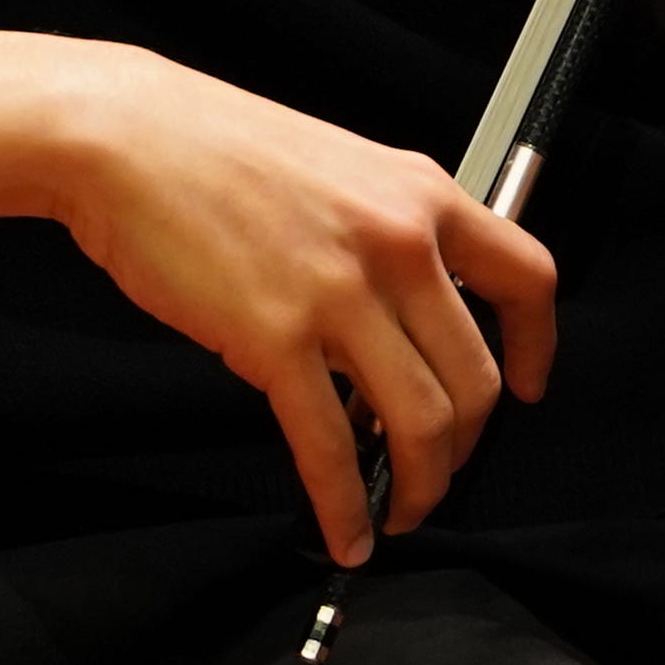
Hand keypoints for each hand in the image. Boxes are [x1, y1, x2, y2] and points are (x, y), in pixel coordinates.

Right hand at [0, 39, 559, 568]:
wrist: (127, 137)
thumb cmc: (214, 147)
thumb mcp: (340, 168)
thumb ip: (387, 234)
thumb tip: (406, 316)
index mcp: (421, 194)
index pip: (527, 278)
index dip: (537, 348)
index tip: (529, 386)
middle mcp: (399, 243)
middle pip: (478, 378)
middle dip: (466, 448)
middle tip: (441, 472)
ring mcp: (341, 293)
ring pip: (423, 421)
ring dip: (420, 487)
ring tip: (400, 512)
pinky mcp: (276, 338)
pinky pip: (331, 446)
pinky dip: (345, 504)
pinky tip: (343, 527)